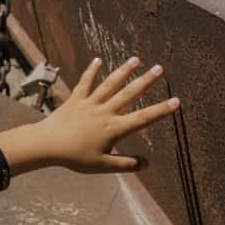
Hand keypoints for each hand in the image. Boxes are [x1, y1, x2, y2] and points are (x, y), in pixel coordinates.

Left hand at [34, 56, 180, 173]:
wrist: (47, 145)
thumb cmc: (75, 158)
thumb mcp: (103, 166)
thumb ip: (126, 164)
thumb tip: (148, 164)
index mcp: (114, 128)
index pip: (143, 118)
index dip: (161, 110)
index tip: (176, 101)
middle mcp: (105, 112)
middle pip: (129, 94)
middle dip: (146, 81)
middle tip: (159, 68)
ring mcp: (90, 103)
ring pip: (110, 84)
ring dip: (123, 71)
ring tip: (136, 59)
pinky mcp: (75, 99)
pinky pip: (85, 82)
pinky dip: (91, 71)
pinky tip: (97, 60)